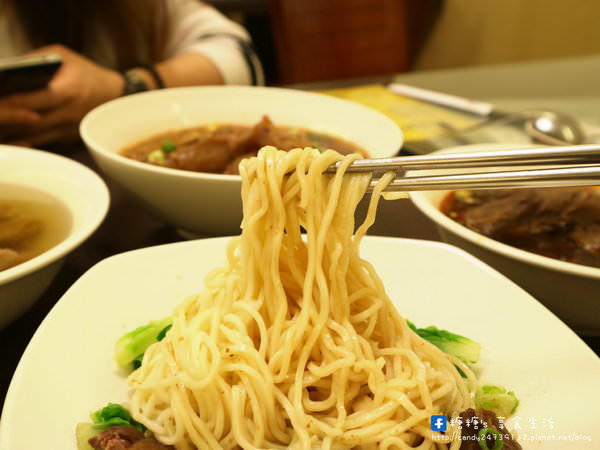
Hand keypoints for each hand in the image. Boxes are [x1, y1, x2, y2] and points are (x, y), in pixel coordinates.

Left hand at [0, 44, 123, 146]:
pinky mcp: (68, 137)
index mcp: (69, 90)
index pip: (35, 101)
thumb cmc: (86, 73)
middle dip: (8, 120)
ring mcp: (70, 128)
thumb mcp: (63, 55)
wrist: (114, 95)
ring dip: (12, 134)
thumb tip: (6, 69)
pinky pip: (42, 141)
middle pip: (31, 122)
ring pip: (34, 136)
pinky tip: (8, 140)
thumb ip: (36, 60)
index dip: (12, 104)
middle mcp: (70, 113)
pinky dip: (23, 140)